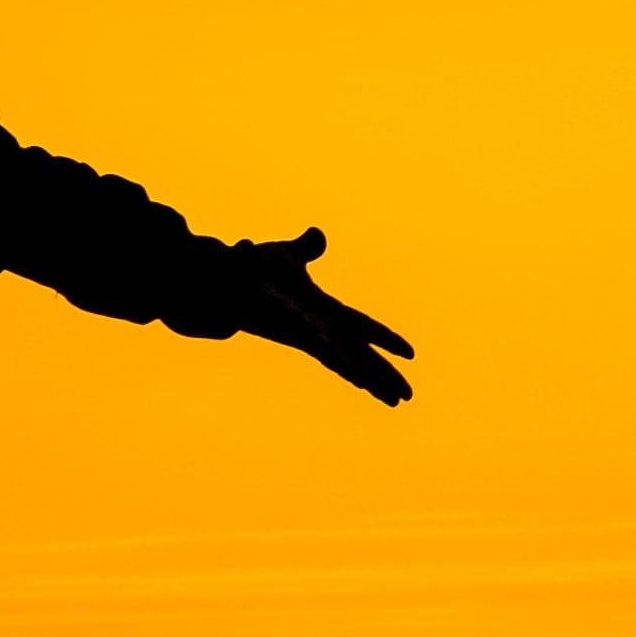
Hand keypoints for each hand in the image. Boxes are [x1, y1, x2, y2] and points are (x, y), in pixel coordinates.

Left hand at [233, 228, 412, 405]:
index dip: (386, 339)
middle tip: (408, 397)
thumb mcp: (287, 256)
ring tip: (394, 400)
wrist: (223, 277)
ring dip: (371, 379)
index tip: (412, 354)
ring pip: (349, 362)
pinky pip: (327, 353)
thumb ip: (305, 249)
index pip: (363, 326)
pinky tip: (363, 381)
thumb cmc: (253, 271)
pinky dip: (345, 365)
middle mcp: (322, 327)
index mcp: (325, 309)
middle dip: (385, 374)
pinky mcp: (297, 336)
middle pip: (362, 353)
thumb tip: (317, 236)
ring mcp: (311, 334)